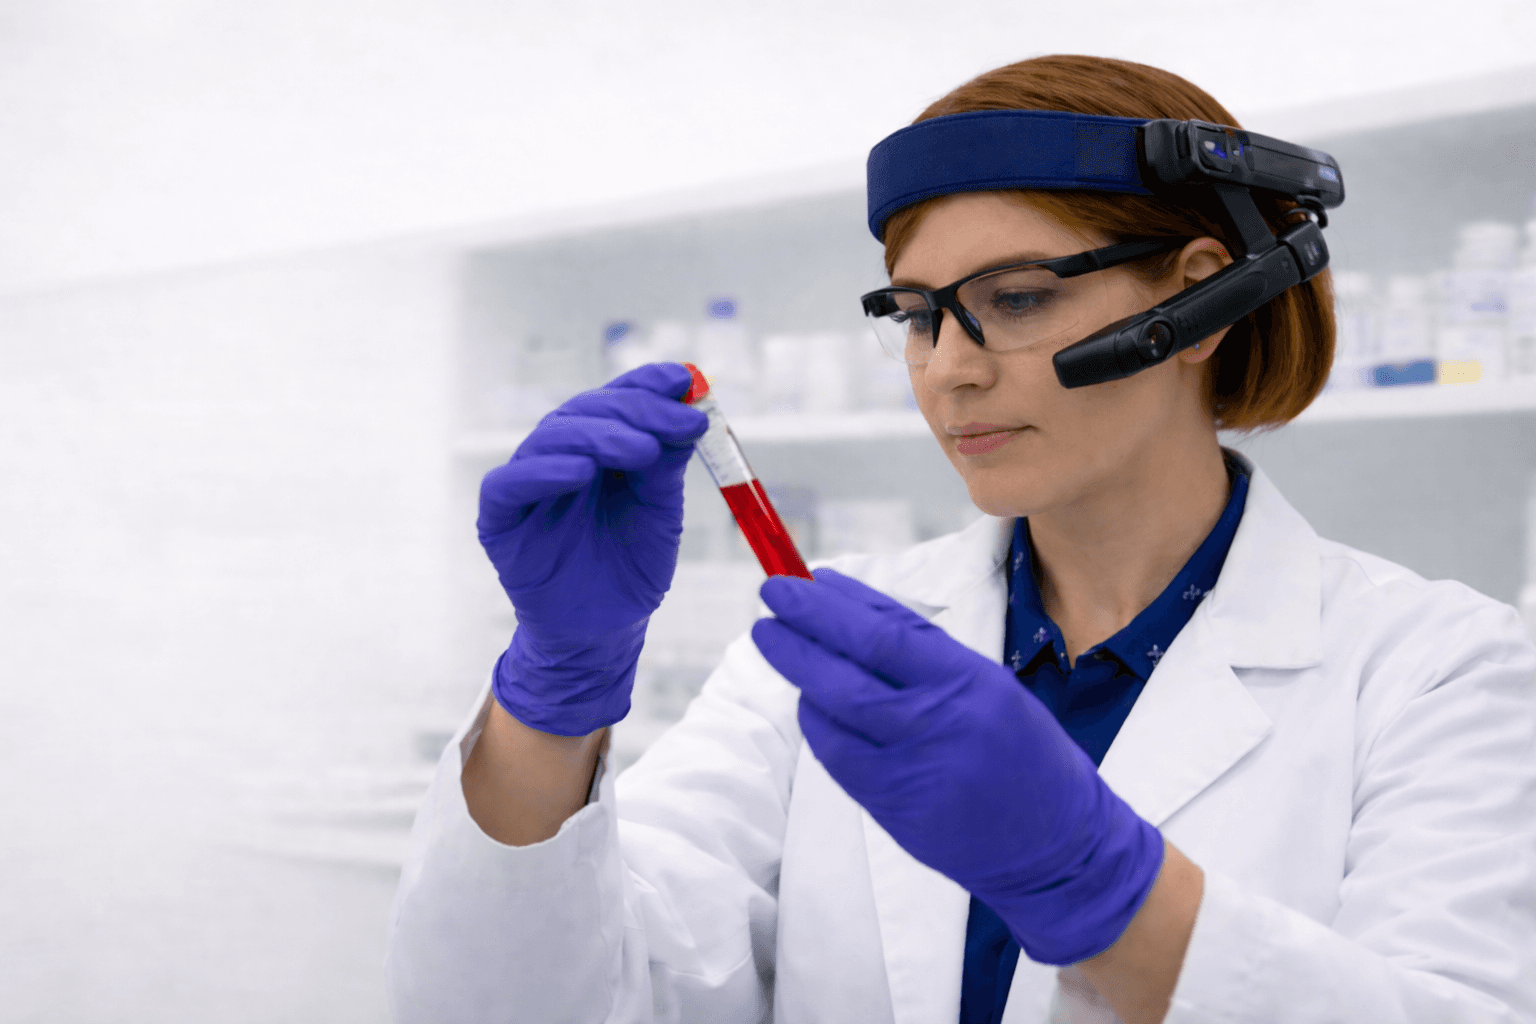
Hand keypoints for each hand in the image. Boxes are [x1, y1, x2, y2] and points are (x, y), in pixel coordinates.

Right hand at [478, 363, 707, 735]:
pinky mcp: (499, 520)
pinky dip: (543, 472)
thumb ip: (665, 464)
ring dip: (599, 436)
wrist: (606, 631)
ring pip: (550, 439)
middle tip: (677, 421)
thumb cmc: (631, 569)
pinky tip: (580, 473)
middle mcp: (560, 457)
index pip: (617, 400)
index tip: (684, 379)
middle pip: (586, 412)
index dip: (646, 384)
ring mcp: (527, 486)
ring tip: (641, 449)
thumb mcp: (660, 512)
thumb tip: (688, 407)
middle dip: (635, 411)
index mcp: (598, 448)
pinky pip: (509, 485)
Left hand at [752, 568, 1164, 964]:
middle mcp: (938, 725)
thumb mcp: (991, 686)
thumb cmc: (1024, 753)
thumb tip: (855, 607)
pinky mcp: (895, 809)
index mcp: (969, 683)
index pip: (887, 632)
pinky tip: (808, 702)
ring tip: (778, 641)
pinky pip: (838, 757)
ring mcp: (912, 771)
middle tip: (770, 597)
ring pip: (835, 711)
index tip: (807, 578)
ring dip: (799, 672)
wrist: (1057, 846)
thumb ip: (925, 652)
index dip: (838, 603)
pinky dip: (816, 724)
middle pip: (849, 669)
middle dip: (801, 628)